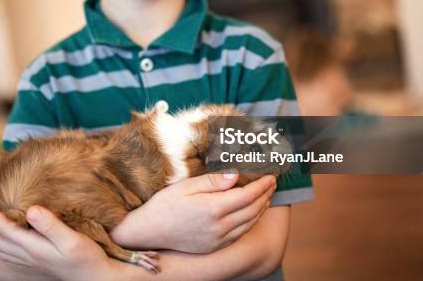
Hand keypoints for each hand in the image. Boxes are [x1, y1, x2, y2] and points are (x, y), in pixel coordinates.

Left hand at [0, 197, 115, 280]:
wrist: (95, 278)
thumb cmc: (87, 257)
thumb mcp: (72, 239)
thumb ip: (51, 225)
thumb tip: (31, 209)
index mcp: (33, 247)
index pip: (3, 229)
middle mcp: (28, 255)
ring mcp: (31, 261)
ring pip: (0, 249)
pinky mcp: (37, 263)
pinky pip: (9, 254)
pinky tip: (4, 237)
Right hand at [111, 173, 275, 253]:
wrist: (150, 231)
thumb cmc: (165, 203)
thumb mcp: (187, 185)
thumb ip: (214, 181)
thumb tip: (236, 175)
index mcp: (213, 208)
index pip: (247, 195)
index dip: (262, 185)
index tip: (270, 176)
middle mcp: (219, 227)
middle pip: (253, 210)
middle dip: (266, 195)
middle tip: (272, 183)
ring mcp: (218, 239)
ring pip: (249, 223)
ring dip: (262, 208)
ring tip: (267, 196)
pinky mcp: (214, 246)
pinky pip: (240, 234)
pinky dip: (251, 221)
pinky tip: (252, 213)